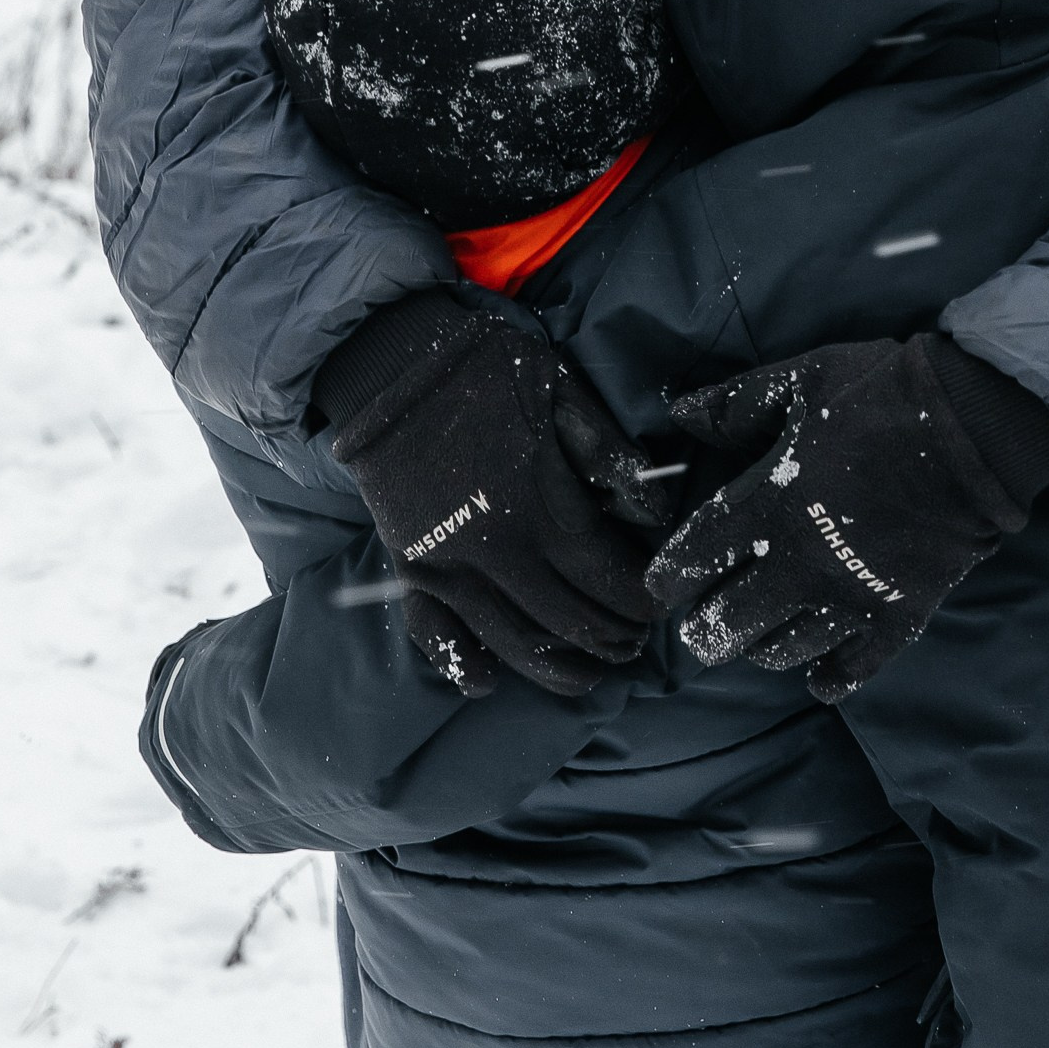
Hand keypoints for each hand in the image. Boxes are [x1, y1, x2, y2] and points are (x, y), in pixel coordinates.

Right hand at [318, 291, 679, 697]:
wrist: (390, 365)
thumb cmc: (485, 370)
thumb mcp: (560, 388)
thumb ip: (608, 453)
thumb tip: (655, 514)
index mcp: (539, 506)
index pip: (605, 578)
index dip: (637, 603)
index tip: (659, 611)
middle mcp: (493, 550)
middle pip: (567, 619)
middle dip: (611, 638)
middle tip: (636, 642)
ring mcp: (446, 567)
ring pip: (512, 642)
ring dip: (557, 668)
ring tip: (593, 672)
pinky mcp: (409, 569)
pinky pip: (434, 636)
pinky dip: (463, 665)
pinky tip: (490, 682)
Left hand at [645, 334, 1048, 700]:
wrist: (972, 427)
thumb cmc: (879, 395)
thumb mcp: (798, 382)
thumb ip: (733, 404)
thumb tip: (678, 413)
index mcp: (765, 507)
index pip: (694, 558)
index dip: (668, 578)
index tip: (660, 585)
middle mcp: (798, 565)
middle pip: (727, 623)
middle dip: (704, 630)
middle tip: (700, 627)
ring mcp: (849, 598)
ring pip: (782, 650)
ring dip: (760, 648)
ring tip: (758, 637)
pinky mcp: (898, 615)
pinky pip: (853, 669)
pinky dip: (830, 677)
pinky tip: (819, 676)